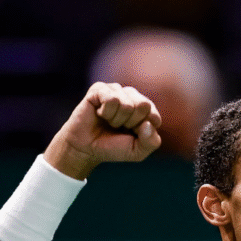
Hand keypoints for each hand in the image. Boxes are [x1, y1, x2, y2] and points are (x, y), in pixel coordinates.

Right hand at [44, 82, 161, 178]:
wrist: (85, 149)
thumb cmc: (113, 148)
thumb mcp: (138, 152)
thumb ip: (151, 142)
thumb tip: (147, 124)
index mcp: (146, 109)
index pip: (154, 116)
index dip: (141, 131)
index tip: (130, 134)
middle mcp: (132, 96)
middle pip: (143, 106)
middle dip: (130, 123)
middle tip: (118, 127)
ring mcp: (116, 90)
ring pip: (127, 104)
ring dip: (116, 120)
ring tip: (108, 122)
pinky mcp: (99, 89)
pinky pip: (111, 99)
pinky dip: (106, 112)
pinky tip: (99, 114)